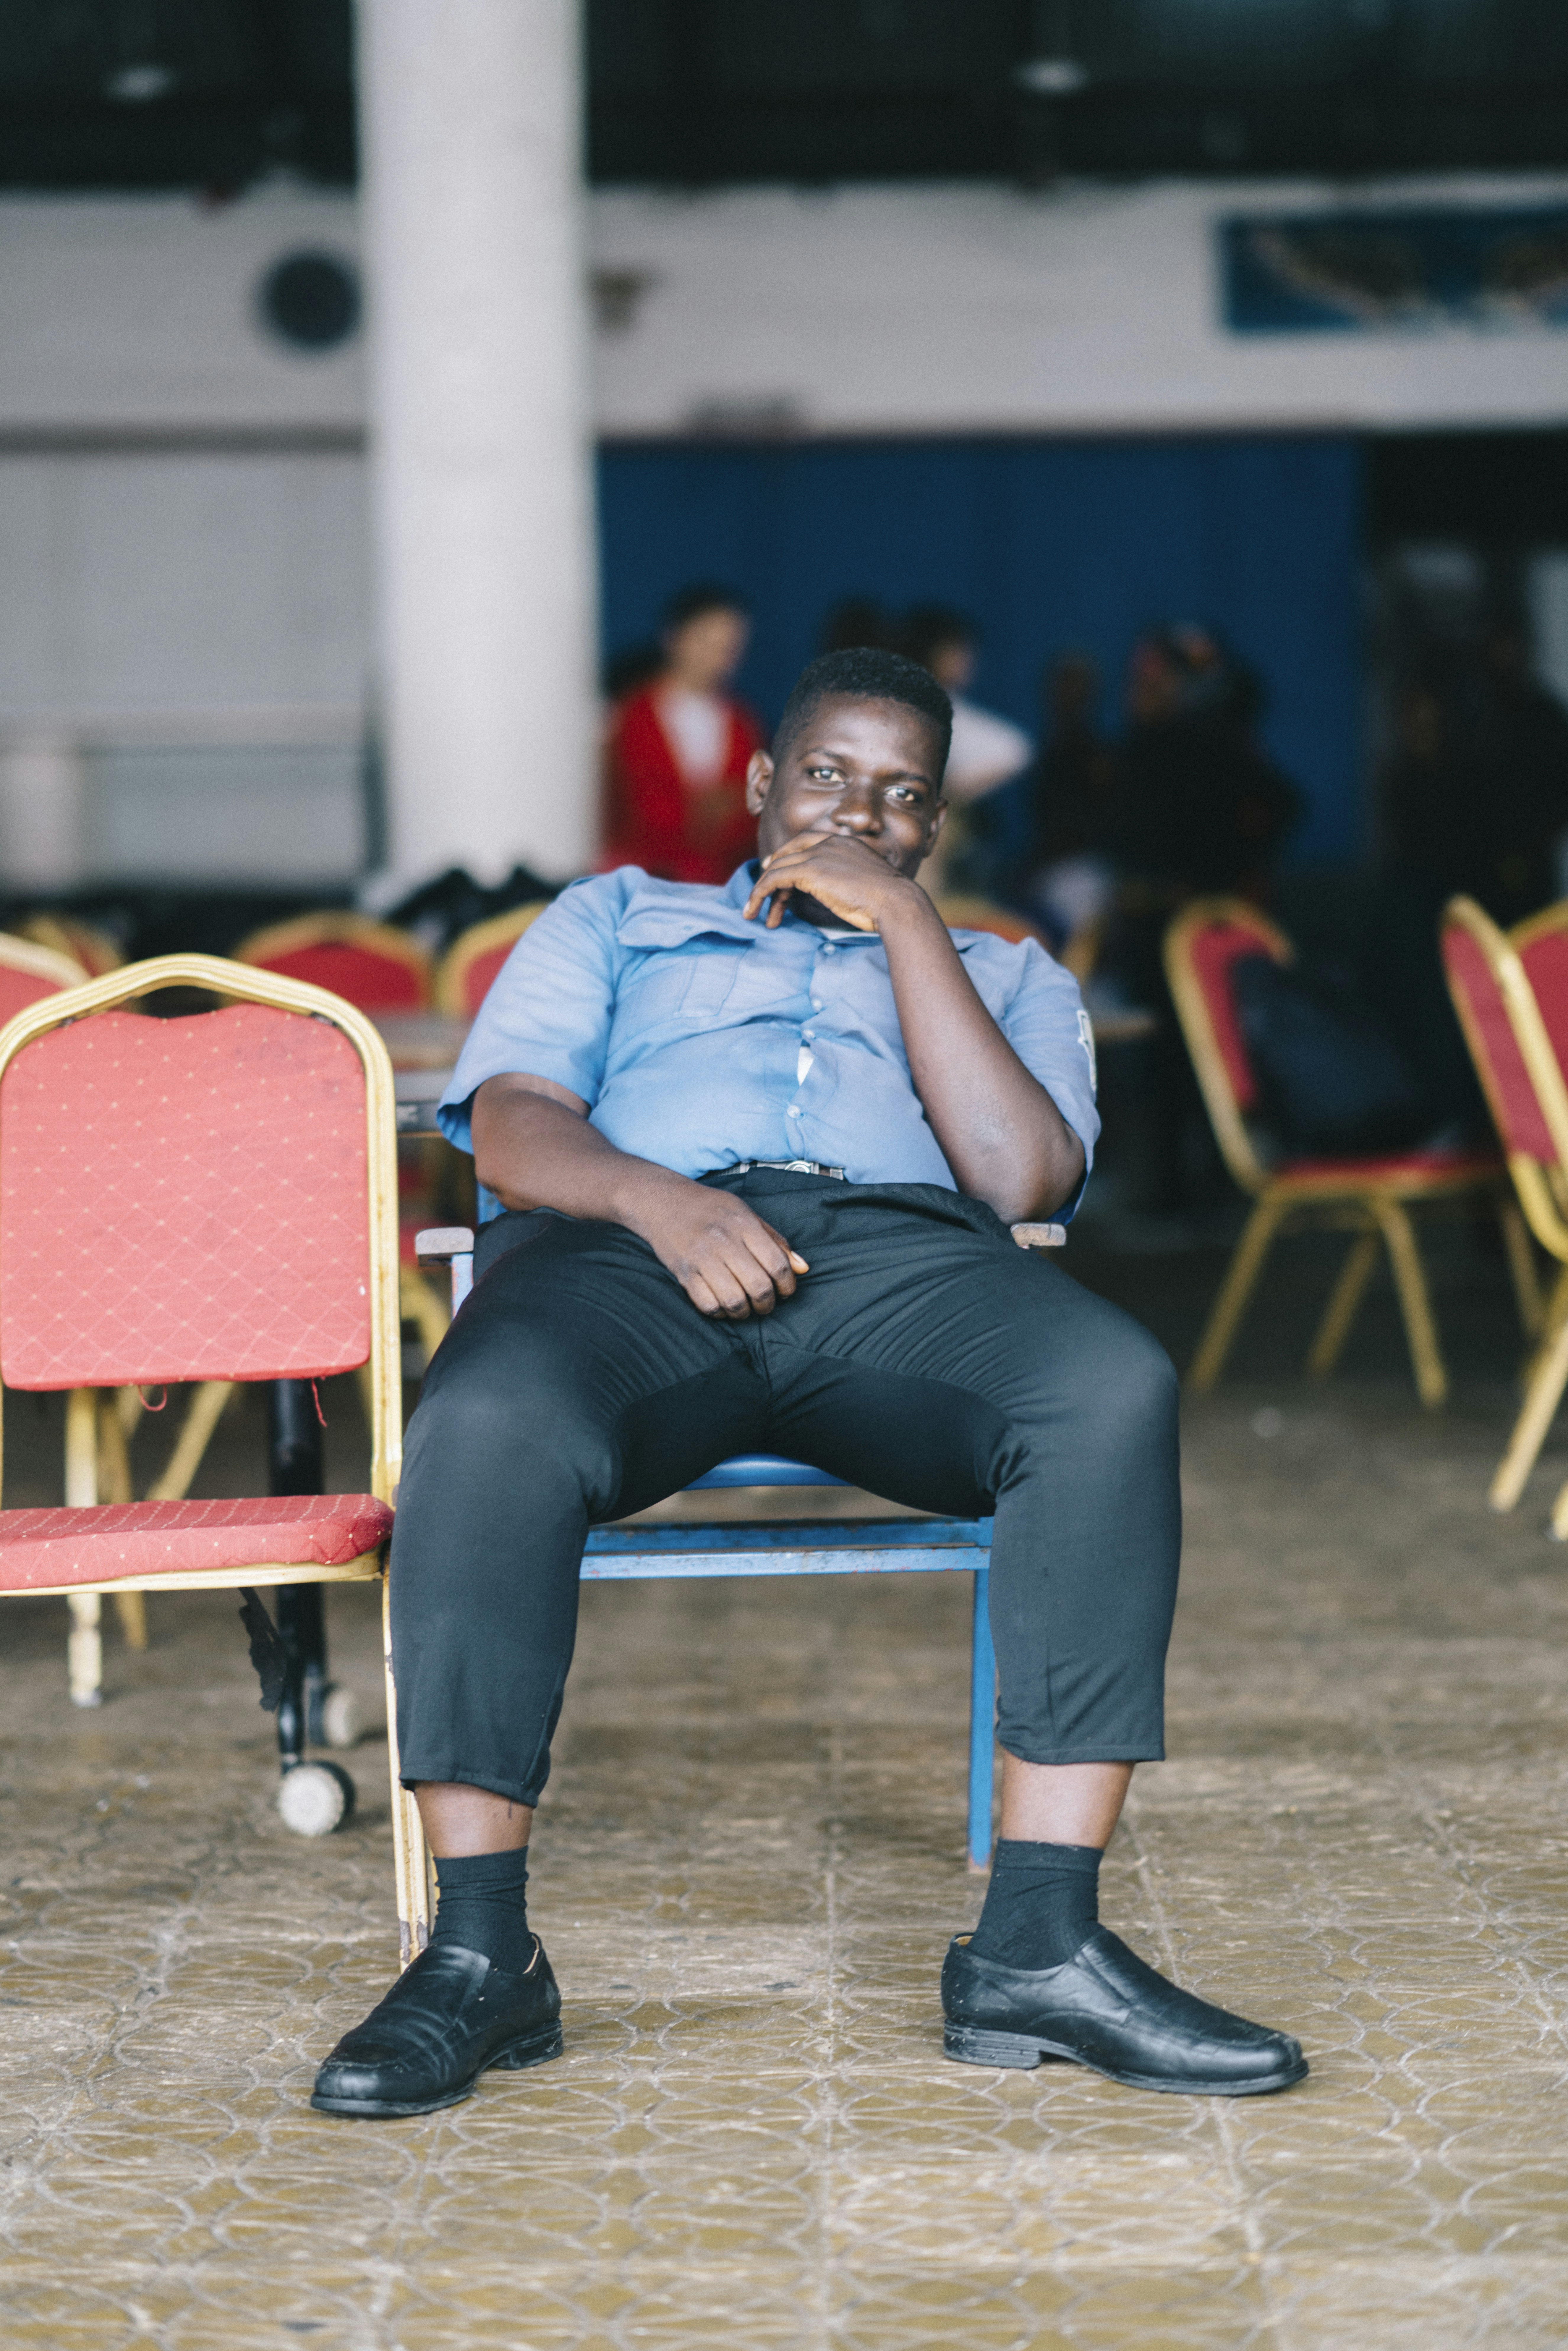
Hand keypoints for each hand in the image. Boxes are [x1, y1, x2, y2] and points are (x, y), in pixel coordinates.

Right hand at [625, 1174, 808, 1318]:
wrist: (662, 1202)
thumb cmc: (710, 1208)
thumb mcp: (746, 1214)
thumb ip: (775, 1241)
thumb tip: (802, 1268)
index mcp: (743, 1225)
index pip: (777, 1264)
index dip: (787, 1285)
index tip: (785, 1291)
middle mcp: (723, 1241)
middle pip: (759, 1287)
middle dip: (767, 1303)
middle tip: (765, 1303)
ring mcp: (701, 1259)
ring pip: (734, 1301)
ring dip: (744, 1312)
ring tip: (745, 1307)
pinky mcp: (683, 1273)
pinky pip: (707, 1305)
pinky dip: (719, 1312)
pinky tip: (722, 1305)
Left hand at [742, 832, 925, 932]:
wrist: (896, 902)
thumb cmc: (888, 901)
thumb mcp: (865, 884)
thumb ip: (846, 880)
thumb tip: (835, 893)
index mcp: (845, 842)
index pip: (806, 842)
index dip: (786, 855)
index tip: (774, 869)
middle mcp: (829, 842)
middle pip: (789, 854)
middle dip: (771, 875)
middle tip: (758, 894)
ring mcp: (819, 854)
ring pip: (778, 868)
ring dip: (762, 891)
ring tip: (753, 913)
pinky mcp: (809, 870)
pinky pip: (774, 878)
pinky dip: (760, 893)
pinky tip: (755, 909)